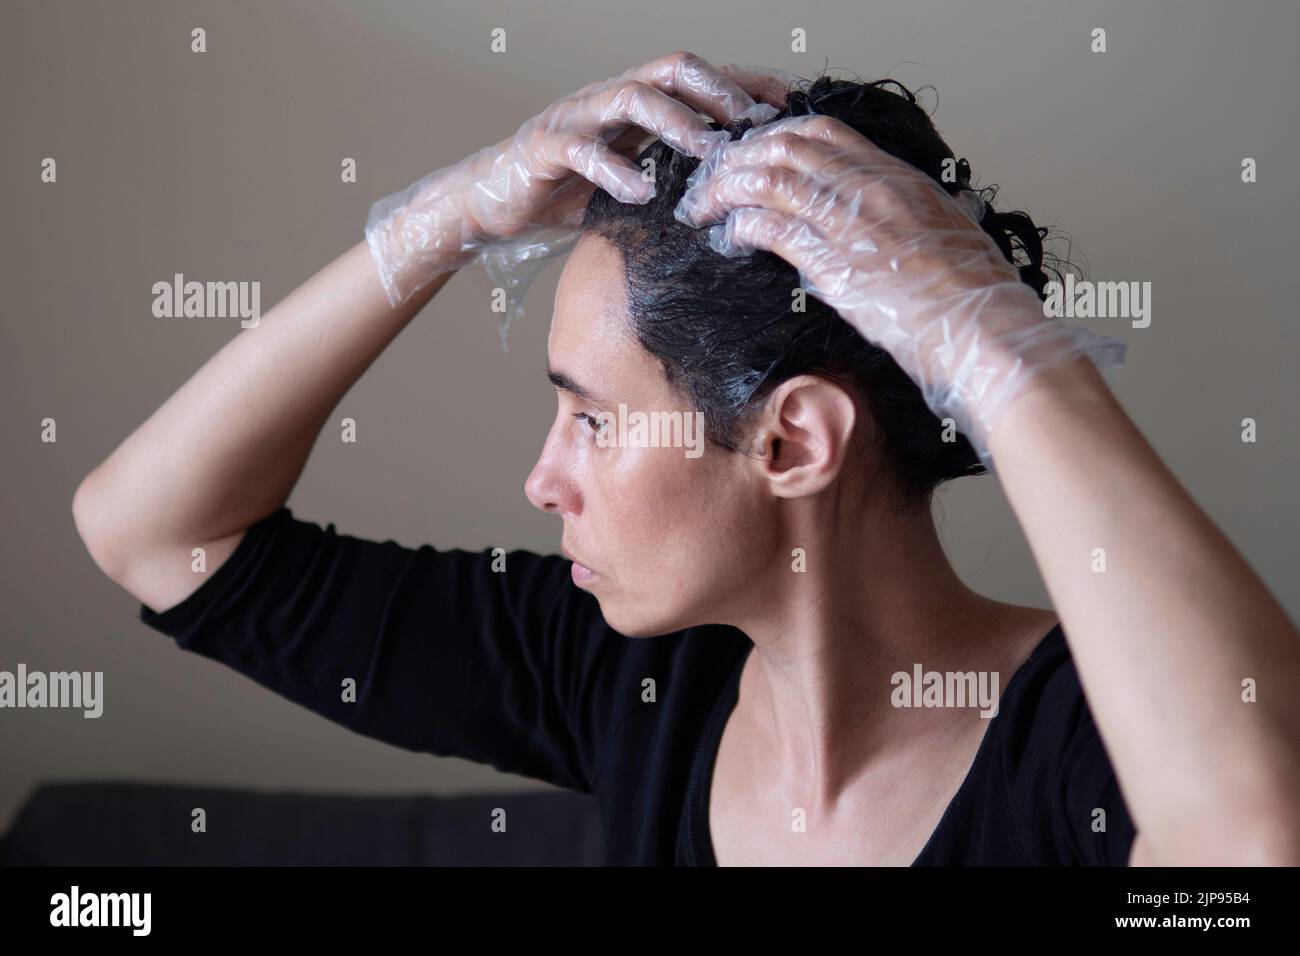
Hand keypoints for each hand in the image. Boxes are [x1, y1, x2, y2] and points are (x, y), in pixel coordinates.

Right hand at [365, 52, 790, 309]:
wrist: (493, 202)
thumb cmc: (565, 193)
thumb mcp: (629, 183)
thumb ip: (670, 181)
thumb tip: (731, 202)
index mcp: (633, 105)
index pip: (695, 80)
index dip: (739, 85)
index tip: (783, 105)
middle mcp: (608, 99)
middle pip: (670, 70)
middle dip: (717, 92)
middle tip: (752, 123)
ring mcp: (576, 118)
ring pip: (631, 98)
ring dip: (675, 123)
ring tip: (705, 152)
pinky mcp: (545, 147)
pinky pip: (583, 150)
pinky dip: (615, 169)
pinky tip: (641, 192)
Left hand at [673, 113, 1123, 461]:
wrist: (988, 335)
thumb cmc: (973, 302)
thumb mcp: (944, 239)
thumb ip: (904, 223)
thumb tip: (878, 230)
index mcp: (898, 178)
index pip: (822, 132)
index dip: (774, 138)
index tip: (749, 158)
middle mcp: (872, 189)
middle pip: (784, 146)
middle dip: (736, 159)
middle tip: (710, 184)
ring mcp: (853, 223)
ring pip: (769, 178)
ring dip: (724, 189)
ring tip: (701, 208)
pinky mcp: (837, 264)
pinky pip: (771, 226)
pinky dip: (739, 226)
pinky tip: (726, 237)